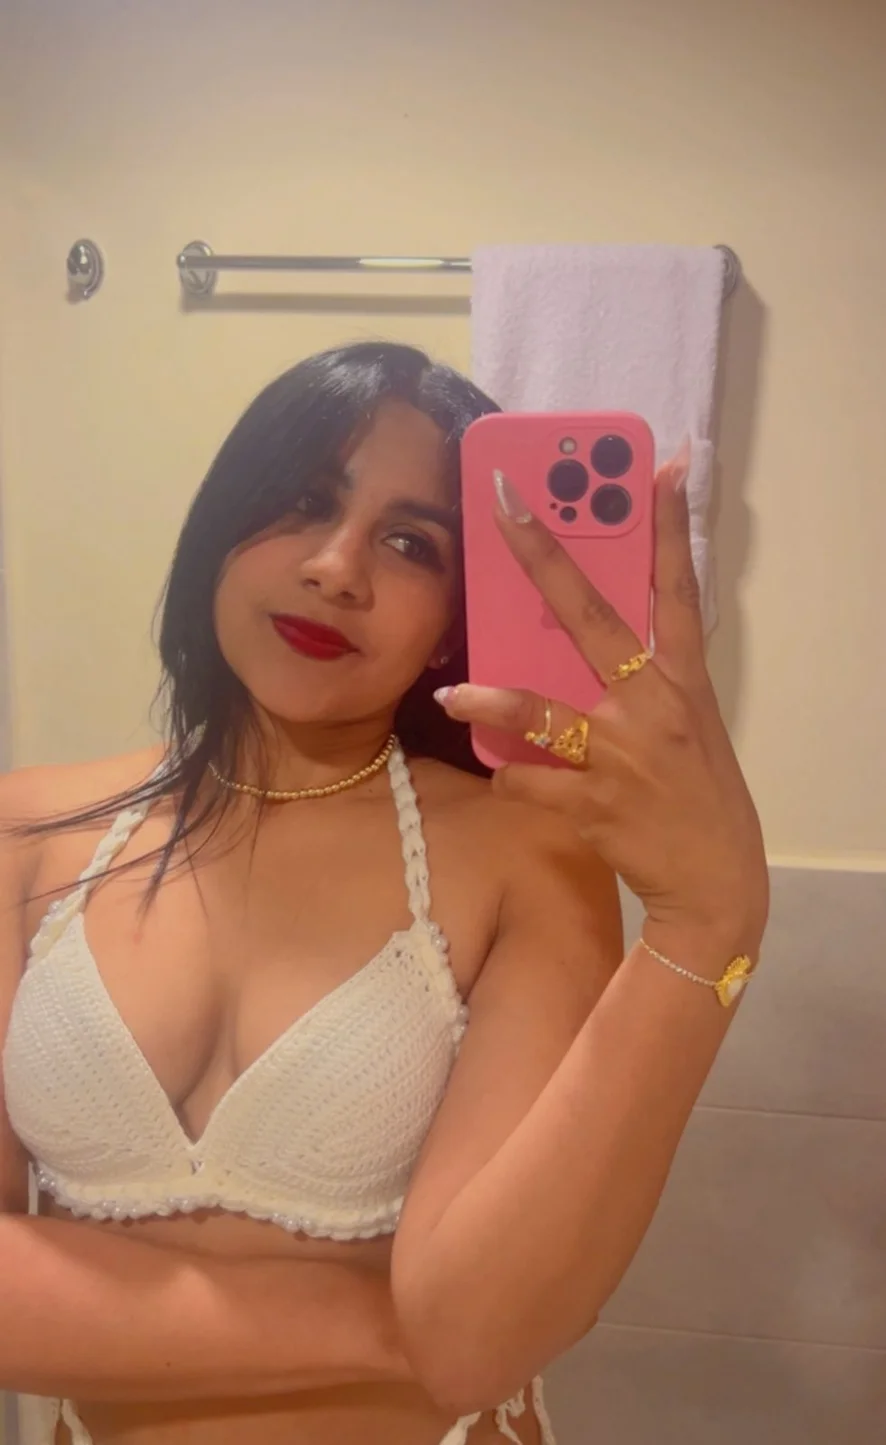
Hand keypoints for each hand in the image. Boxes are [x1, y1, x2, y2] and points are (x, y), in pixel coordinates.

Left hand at [438, 454, 767, 953]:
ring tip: (457, 692)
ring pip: (541, 712)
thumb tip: (581, 648)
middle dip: (545, 556)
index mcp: (683, 682)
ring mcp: (620, 755)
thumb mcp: (686, 726)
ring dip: (493, 701)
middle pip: (594, 618)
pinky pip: (529, 782)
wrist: (716, 885)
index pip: (678, 590)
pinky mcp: (592, 805)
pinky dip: (511, 777)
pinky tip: (505, 776)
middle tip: (505, 504)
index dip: (669, 527)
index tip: (662, 467)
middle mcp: (653, 707)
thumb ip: (640, 684)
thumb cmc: (698, 796)